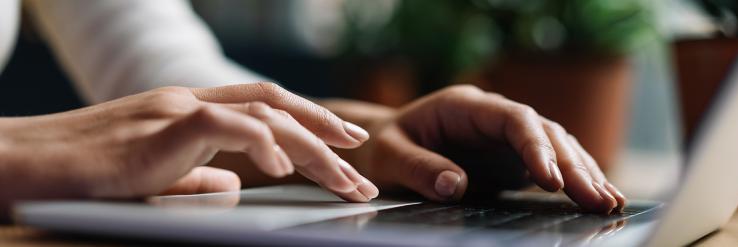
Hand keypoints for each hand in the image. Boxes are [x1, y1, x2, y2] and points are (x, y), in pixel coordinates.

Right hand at [0, 83, 378, 207]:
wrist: (21, 165)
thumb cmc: (82, 175)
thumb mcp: (152, 178)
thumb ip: (195, 178)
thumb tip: (234, 186)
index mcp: (191, 112)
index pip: (264, 107)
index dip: (309, 122)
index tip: (344, 144)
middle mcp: (191, 102)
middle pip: (276, 107)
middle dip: (326, 134)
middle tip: (362, 165)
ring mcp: (176, 109)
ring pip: (263, 115)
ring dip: (312, 147)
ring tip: (345, 178)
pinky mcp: (161, 127)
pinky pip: (225, 126)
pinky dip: (262, 144)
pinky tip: (286, 170)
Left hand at [347, 85, 624, 212]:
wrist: (386, 145)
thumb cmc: (384, 148)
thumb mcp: (390, 156)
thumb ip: (419, 168)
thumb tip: (455, 186)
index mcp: (465, 106)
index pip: (513, 118)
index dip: (536, 145)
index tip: (550, 178)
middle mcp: (493, 117)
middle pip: (544, 132)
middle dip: (572, 165)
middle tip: (596, 198)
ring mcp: (506, 137)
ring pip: (556, 146)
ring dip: (583, 172)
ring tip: (608, 202)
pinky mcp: (512, 158)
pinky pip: (551, 164)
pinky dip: (575, 179)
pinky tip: (598, 197)